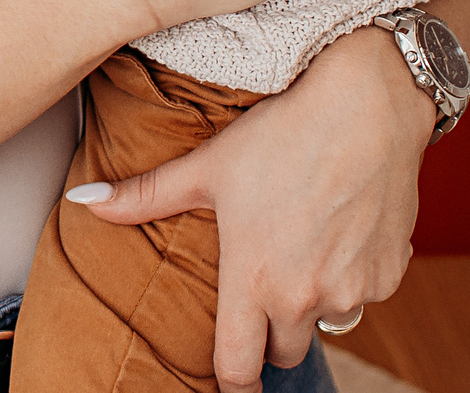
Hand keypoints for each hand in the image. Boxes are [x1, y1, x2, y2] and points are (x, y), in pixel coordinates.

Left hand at [75, 26, 437, 388]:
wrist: (368, 104)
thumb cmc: (281, 131)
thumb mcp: (208, 165)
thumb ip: (144, 196)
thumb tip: (80, 201)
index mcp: (254, 280)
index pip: (237, 370)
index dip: (229, 382)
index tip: (226, 378)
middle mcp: (305, 297)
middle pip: (282, 351)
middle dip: (269, 330)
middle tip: (262, 282)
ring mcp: (353, 290)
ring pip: (326, 320)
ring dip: (313, 299)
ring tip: (302, 240)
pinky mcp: (390, 275)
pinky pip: (364, 293)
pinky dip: (351, 274)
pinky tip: (340, 226)